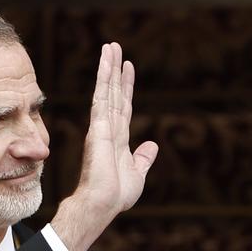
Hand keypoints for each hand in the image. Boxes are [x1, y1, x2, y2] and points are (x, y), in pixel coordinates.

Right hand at [48, 43, 159, 250]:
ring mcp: (102, 125)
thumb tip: (152, 145)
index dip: (126, 86)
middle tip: (115, 46)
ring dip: (108, 67)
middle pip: (113, 92)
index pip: (124, 106)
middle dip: (114, 70)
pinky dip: (104, 78)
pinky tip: (106, 63)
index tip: (129, 68)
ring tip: (111, 46)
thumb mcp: (138, 174)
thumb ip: (143, 158)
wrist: (103, 204)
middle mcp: (109, 128)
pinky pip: (102, 97)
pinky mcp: (98, 126)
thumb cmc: (116, 195)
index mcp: (118, 138)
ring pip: (107, 90)